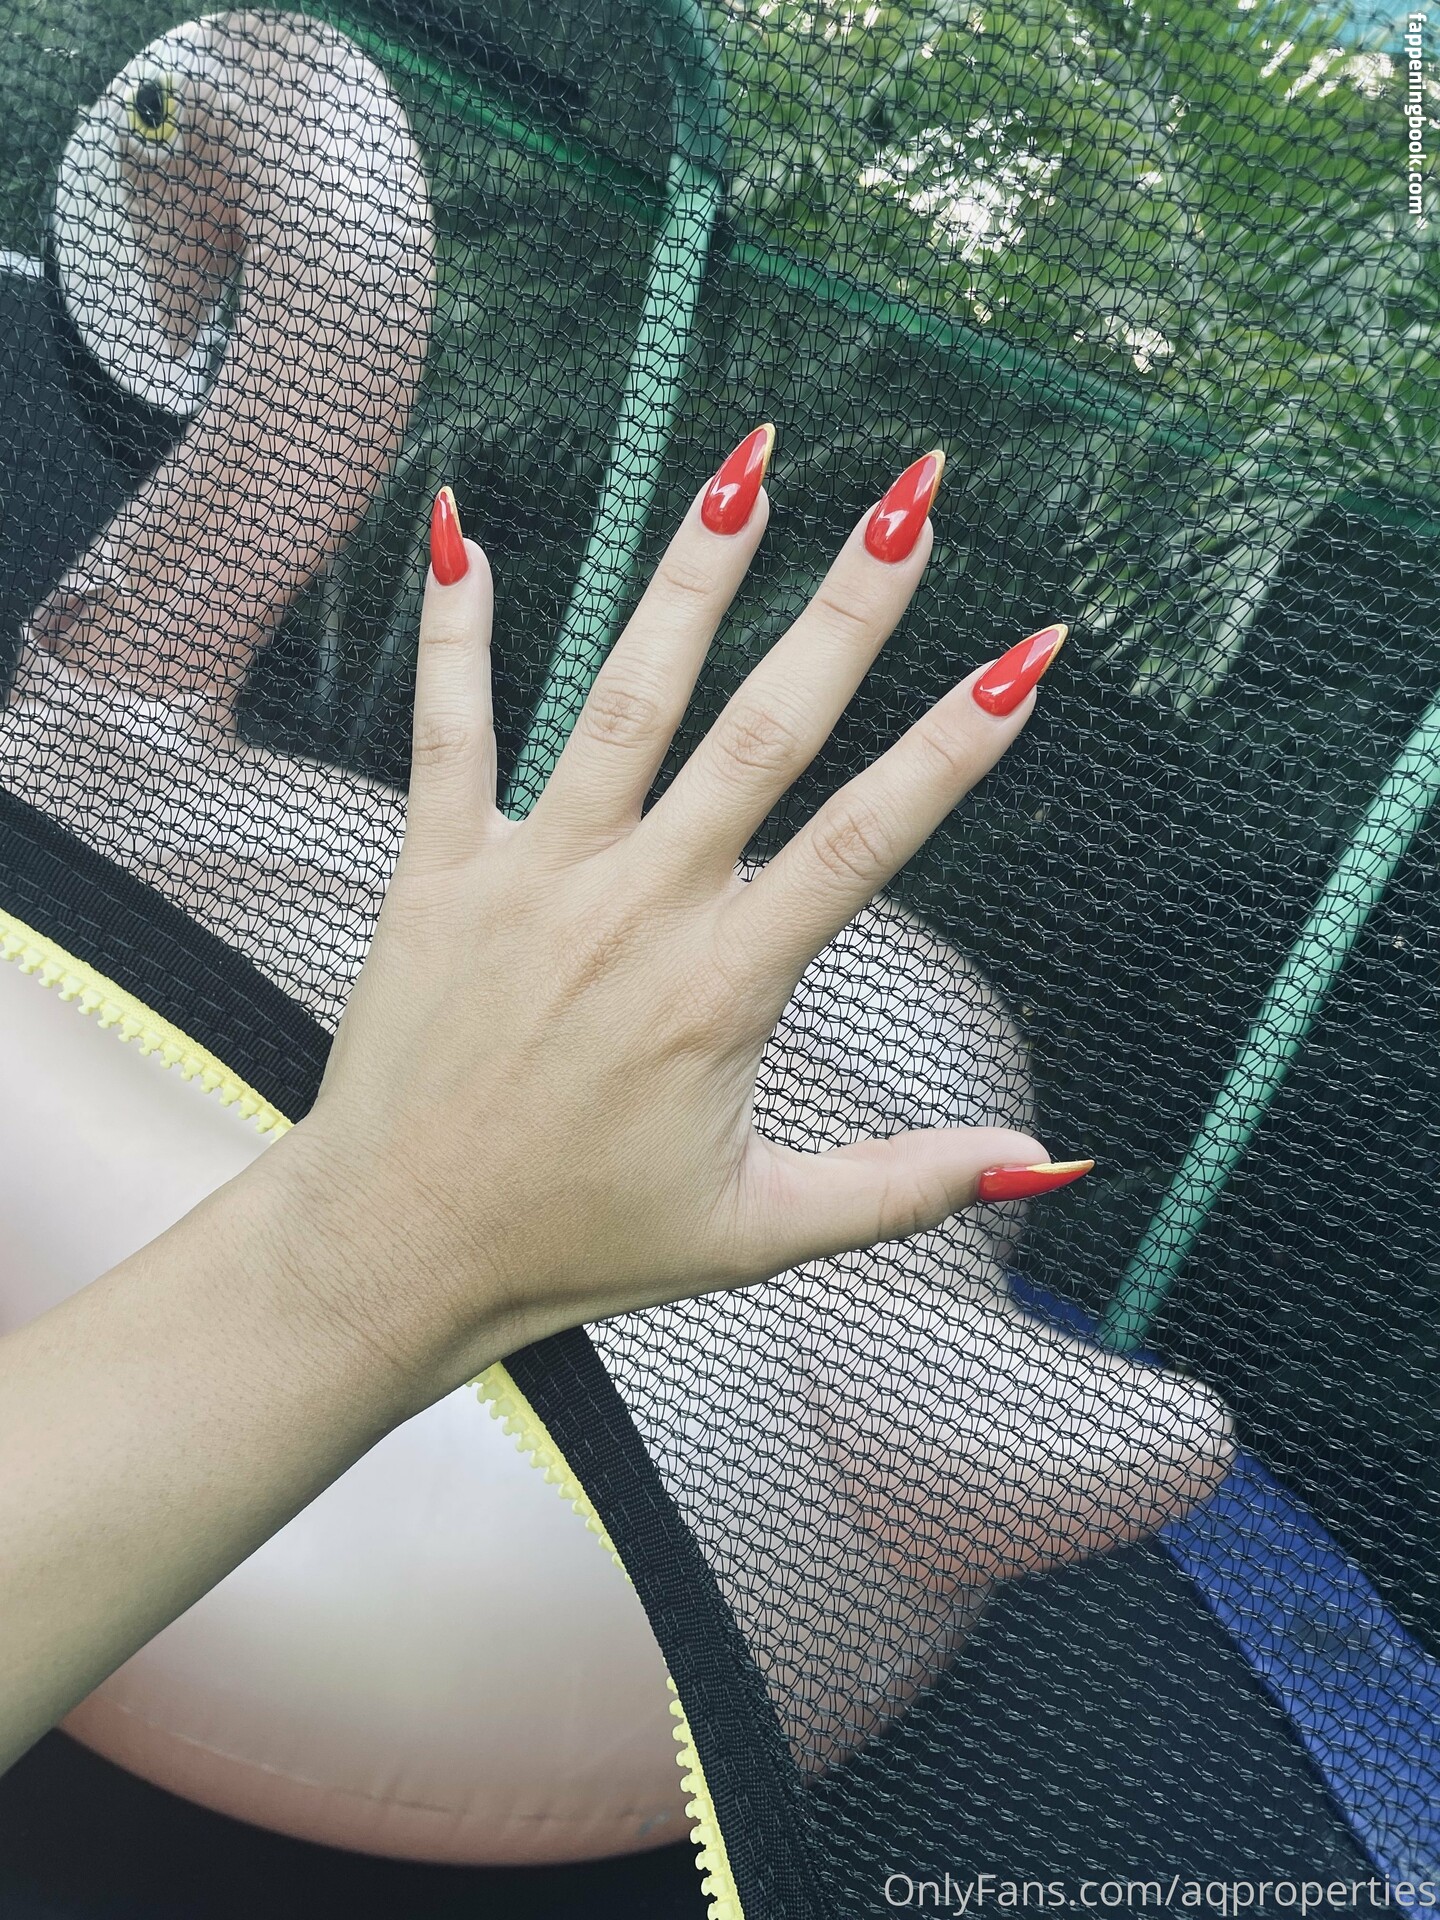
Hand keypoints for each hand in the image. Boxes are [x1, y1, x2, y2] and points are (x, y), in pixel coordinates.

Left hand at [281, 448, 1065, 1405]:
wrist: (396, 1249)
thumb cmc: (579, 1242)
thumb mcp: (762, 1231)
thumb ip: (907, 1184)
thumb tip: (1045, 1163)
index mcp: (723, 987)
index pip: (867, 838)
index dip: (957, 742)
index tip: (1026, 655)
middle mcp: (635, 909)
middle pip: (764, 732)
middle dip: (850, 609)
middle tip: (911, 499)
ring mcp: (531, 878)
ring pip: (625, 700)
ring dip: (691, 582)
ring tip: (744, 473)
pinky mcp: (438, 870)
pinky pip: (448, 730)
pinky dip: (457, 633)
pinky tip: (463, 532)